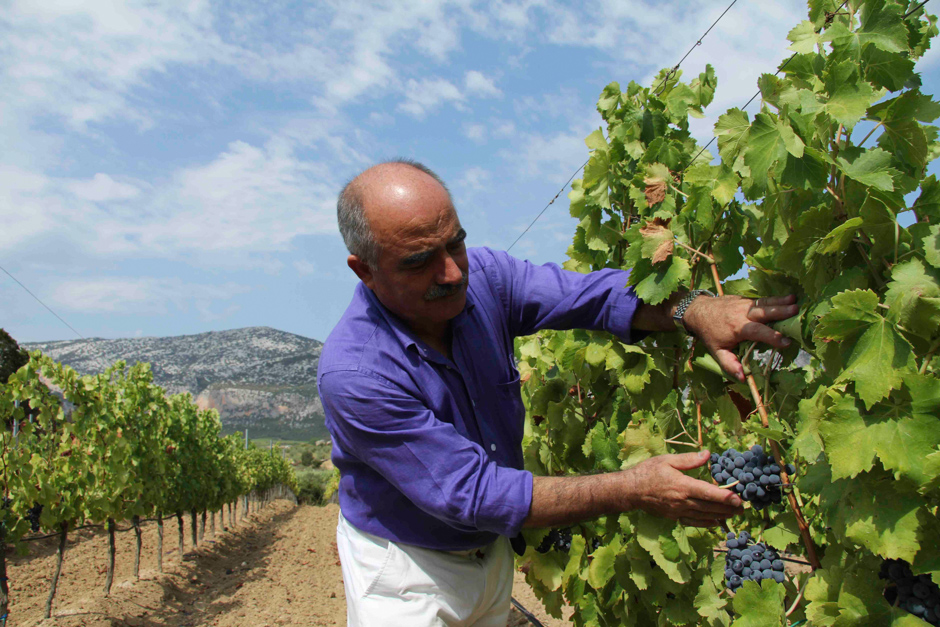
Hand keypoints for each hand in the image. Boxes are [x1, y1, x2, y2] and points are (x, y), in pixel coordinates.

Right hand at [622, 450, 742, 526]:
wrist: (631, 490)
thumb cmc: (648, 471)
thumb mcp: (667, 460)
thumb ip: (689, 459)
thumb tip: (708, 455)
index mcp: (682, 486)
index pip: (708, 493)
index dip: (725, 497)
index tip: (739, 499)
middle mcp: (682, 502)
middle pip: (710, 507)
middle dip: (728, 508)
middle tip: (743, 508)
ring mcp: (679, 512)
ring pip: (705, 516)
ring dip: (721, 516)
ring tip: (735, 514)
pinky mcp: (675, 517)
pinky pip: (694, 522)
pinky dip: (707, 523)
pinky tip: (716, 522)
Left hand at [682, 294, 797, 381]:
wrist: (698, 311)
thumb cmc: (709, 333)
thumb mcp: (717, 351)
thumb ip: (730, 364)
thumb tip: (743, 378)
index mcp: (738, 328)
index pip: (758, 332)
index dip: (772, 337)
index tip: (787, 342)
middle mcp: (743, 314)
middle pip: (763, 312)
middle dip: (780, 311)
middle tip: (796, 311)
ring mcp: (745, 304)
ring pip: (764, 303)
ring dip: (780, 301)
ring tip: (795, 300)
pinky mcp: (746, 299)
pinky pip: (762, 299)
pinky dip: (775, 298)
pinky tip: (788, 297)